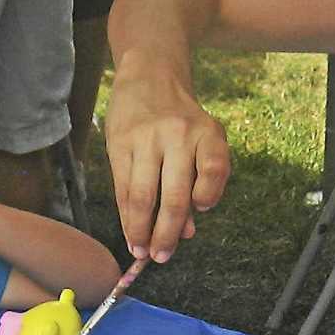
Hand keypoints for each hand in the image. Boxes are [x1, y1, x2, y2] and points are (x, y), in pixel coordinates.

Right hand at [104, 69, 230, 261]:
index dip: (208, 196)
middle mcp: (179, 135)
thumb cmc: (182, 121)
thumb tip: (187, 231)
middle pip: (175, 195)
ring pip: (144, 196)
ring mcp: (147, 140)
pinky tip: (131, 234)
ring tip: (142, 252)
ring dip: (142, 230)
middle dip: (168, 233)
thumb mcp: (202, 141)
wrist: (149, 77)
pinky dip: (127, 217)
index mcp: (207, 134)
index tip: (198, 218)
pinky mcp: (121, 144)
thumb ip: (200, 182)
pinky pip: (124, 189)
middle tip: (163, 257)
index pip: (214, 169)